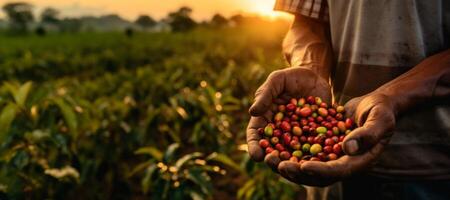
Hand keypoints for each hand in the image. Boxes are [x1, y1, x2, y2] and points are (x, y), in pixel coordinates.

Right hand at [246, 67, 330, 169]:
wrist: (315, 75)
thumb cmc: (291, 77)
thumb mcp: (277, 80)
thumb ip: (265, 94)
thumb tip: (252, 111)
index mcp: (265, 119)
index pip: (256, 135)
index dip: (255, 147)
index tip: (257, 155)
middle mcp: (280, 131)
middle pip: (273, 149)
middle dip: (273, 159)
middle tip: (276, 164)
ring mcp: (298, 135)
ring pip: (293, 152)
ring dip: (294, 162)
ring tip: (296, 168)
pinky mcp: (315, 135)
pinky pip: (314, 146)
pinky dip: (316, 154)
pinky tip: (319, 159)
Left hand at [278, 93, 395, 185]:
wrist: (376, 104)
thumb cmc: (382, 111)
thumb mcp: (379, 120)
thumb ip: (367, 134)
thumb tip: (347, 149)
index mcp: (357, 162)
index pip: (337, 171)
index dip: (319, 170)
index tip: (303, 166)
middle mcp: (341, 163)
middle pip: (316, 175)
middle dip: (296, 172)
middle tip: (279, 165)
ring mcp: (330, 156)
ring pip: (305, 166)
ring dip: (287, 164)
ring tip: (269, 158)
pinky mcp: (320, 146)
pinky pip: (302, 152)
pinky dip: (287, 150)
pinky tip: (271, 145)